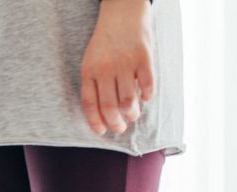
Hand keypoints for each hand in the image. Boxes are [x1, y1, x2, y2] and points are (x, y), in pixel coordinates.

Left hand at [80, 0, 154, 134]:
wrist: (122, 14)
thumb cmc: (105, 43)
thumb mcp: (91, 61)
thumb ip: (95, 84)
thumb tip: (104, 113)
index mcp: (89, 72)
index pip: (90, 104)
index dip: (96, 121)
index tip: (102, 132)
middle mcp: (105, 69)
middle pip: (110, 106)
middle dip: (116, 123)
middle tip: (121, 127)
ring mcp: (125, 64)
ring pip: (129, 100)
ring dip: (132, 113)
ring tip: (133, 115)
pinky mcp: (144, 58)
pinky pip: (147, 85)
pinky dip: (147, 96)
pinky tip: (146, 98)